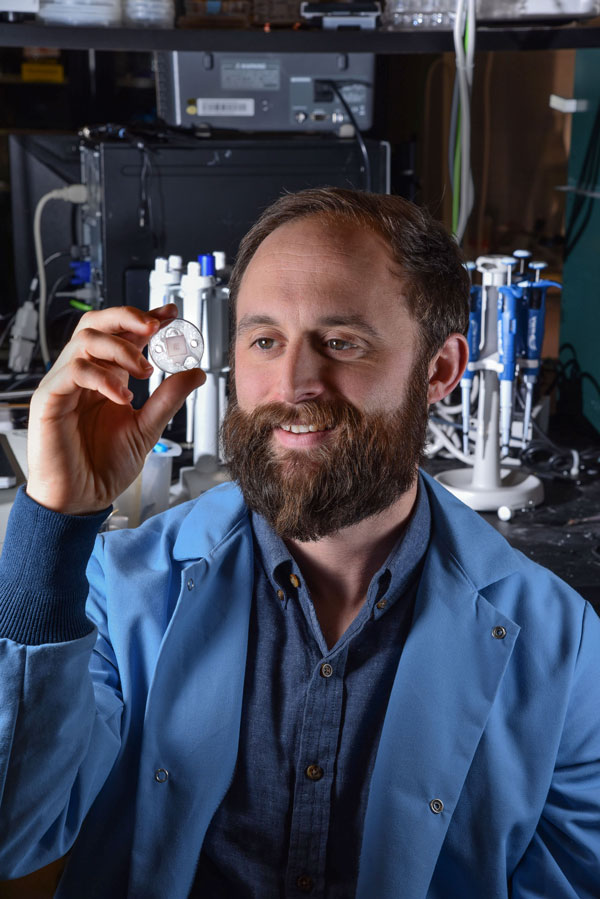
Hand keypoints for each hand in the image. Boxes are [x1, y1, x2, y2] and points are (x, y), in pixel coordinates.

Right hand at [26, 304, 205, 514]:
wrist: (82, 499)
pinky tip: (123, 396)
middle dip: (128, 318)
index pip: (122, 334)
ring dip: (121, 348)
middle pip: (96, 323)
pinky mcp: (50, 399)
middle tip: (156, 327)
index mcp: (106, 377)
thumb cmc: (105, 466)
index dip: (145, 319)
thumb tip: (196, 372)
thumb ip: (168, 399)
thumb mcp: (147, 428)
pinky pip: (73, 371)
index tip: (172, 314)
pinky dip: (102, 377)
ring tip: (145, 372)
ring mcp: (65, 384)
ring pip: (85, 339)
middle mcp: (84, 375)